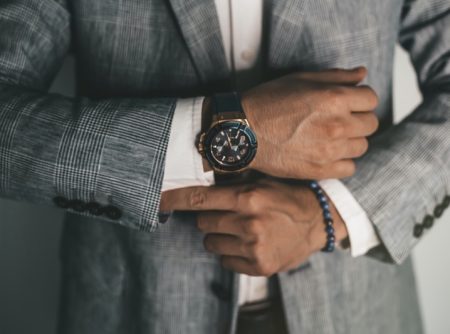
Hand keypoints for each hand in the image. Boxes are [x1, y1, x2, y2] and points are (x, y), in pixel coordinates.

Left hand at [160, 179, 347, 275]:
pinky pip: (225, 261)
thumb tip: (201, 180)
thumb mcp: (263, 182)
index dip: (174, 199)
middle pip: (202, 222)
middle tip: (229, 214)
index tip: (158, 200)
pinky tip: (249, 244)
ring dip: (220, 236)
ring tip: (241, 230)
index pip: (199, 199)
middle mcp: (249, 222)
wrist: (319, 222)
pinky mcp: (259, 266)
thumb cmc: (288, 197)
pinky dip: (232, 253)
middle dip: (210, 218)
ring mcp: (253, 247)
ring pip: (211, 243)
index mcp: (248, 198)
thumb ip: (234, 183)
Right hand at [241, 67, 378, 178]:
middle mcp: (336, 125)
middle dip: (358, 119)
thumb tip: (362, 74)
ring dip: (350, 140)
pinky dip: (342, 161)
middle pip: (371, 124)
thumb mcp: (301, 79)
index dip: (360, 99)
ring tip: (329, 137)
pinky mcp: (320, 170)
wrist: (242, 132)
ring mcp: (329, 150)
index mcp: (334, 98)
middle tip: (338, 120)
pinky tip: (326, 153)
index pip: (371, 99)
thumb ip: (336, 76)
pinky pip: (349, 167)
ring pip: (362, 146)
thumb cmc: (267, 103)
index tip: (349, 102)